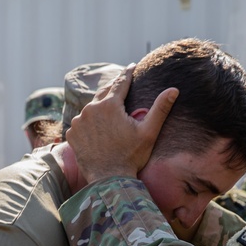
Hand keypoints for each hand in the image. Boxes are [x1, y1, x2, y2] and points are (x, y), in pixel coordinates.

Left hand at [65, 64, 178, 182]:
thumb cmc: (131, 156)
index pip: (120, 83)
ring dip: (100, 107)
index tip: (132, 66)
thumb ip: (160, 109)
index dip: (127, 74)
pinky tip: (97, 127)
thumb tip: (174, 89)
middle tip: (121, 84)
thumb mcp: (149, 132)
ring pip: (91, 108)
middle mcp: (90, 109)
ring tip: (109, 109)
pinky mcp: (71, 134)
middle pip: (104, 93)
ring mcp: (79, 122)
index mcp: (109, 105)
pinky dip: (89, 122)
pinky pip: (81, 123)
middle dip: (114, 88)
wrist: (108, 180)